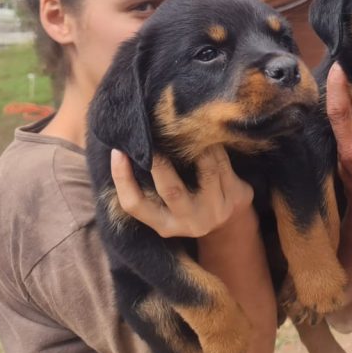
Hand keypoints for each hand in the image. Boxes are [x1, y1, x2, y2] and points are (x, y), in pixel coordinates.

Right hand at [111, 145, 253, 238]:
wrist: (231, 220)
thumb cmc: (188, 203)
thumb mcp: (167, 207)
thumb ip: (149, 186)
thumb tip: (126, 147)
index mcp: (164, 225)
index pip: (134, 205)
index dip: (122, 178)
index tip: (117, 151)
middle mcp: (189, 222)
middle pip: (171, 189)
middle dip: (159, 161)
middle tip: (151, 136)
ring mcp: (215, 210)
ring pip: (206, 170)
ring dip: (194, 146)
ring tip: (182, 127)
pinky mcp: (235, 197)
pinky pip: (223, 163)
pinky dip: (213, 145)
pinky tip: (205, 132)